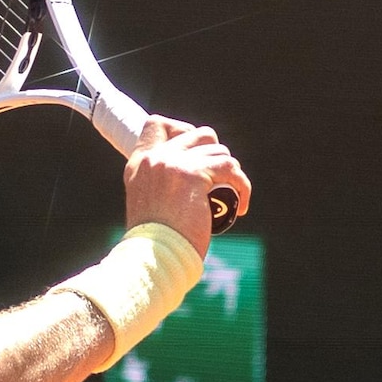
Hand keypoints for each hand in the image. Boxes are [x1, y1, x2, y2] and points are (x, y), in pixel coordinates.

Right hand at [123, 116, 244, 241]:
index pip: (157, 124)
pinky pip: (231, 169)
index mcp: (139, 164)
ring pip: (220, 151)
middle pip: (199, 133)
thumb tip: (185, 184)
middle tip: (220, 180)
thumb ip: (158, 186)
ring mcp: (173, 164)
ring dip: (232, 172)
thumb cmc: (155, 243)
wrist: (154, 257)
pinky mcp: (194, 174)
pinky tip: (242, 206)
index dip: (183, 131)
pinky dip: (243, 186)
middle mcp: (154, 159)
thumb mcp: (147, 205)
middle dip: (216, 154)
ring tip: (232, 196)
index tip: (196, 154)